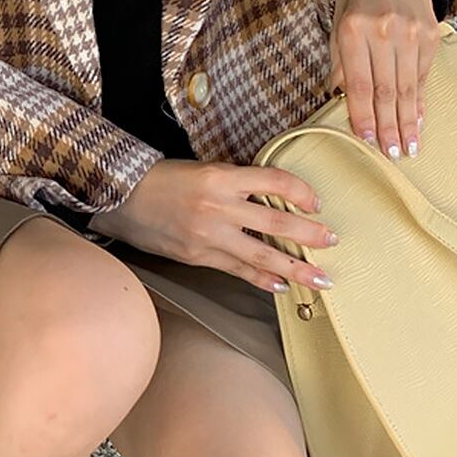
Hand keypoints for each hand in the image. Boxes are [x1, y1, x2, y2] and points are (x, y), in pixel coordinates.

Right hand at [88, 159, 338, 293]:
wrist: (123, 199)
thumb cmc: (163, 179)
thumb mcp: (203, 170)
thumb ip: (237, 184)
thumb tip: (273, 200)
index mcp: (220, 177)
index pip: (274, 180)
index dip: (300, 191)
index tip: (316, 202)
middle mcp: (218, 207)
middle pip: (276, 222)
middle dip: (309, 234)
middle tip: (332, 241)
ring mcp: (209, 236)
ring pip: (263, 255)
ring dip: (296, 268)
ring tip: (321, 278)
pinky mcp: (199, 257)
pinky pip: (238, 271)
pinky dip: (261, 280)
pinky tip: (280, 286)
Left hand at [327, 0, 441, 160]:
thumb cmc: (355, 1)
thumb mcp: (336, 26)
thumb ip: (339, 62)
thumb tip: (340, 99)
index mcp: (353, 31)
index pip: (358, 84)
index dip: (363, 115)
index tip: (367, 140)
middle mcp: (384, 32)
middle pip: (385, 90)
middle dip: (389, 126)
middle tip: (392, 154)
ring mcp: (410, 33)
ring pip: (407, 86)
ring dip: (408, 121)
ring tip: (408, 147)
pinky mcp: (430, 34)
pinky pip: (423, 75)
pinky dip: (420, 100)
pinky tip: (418, 120)